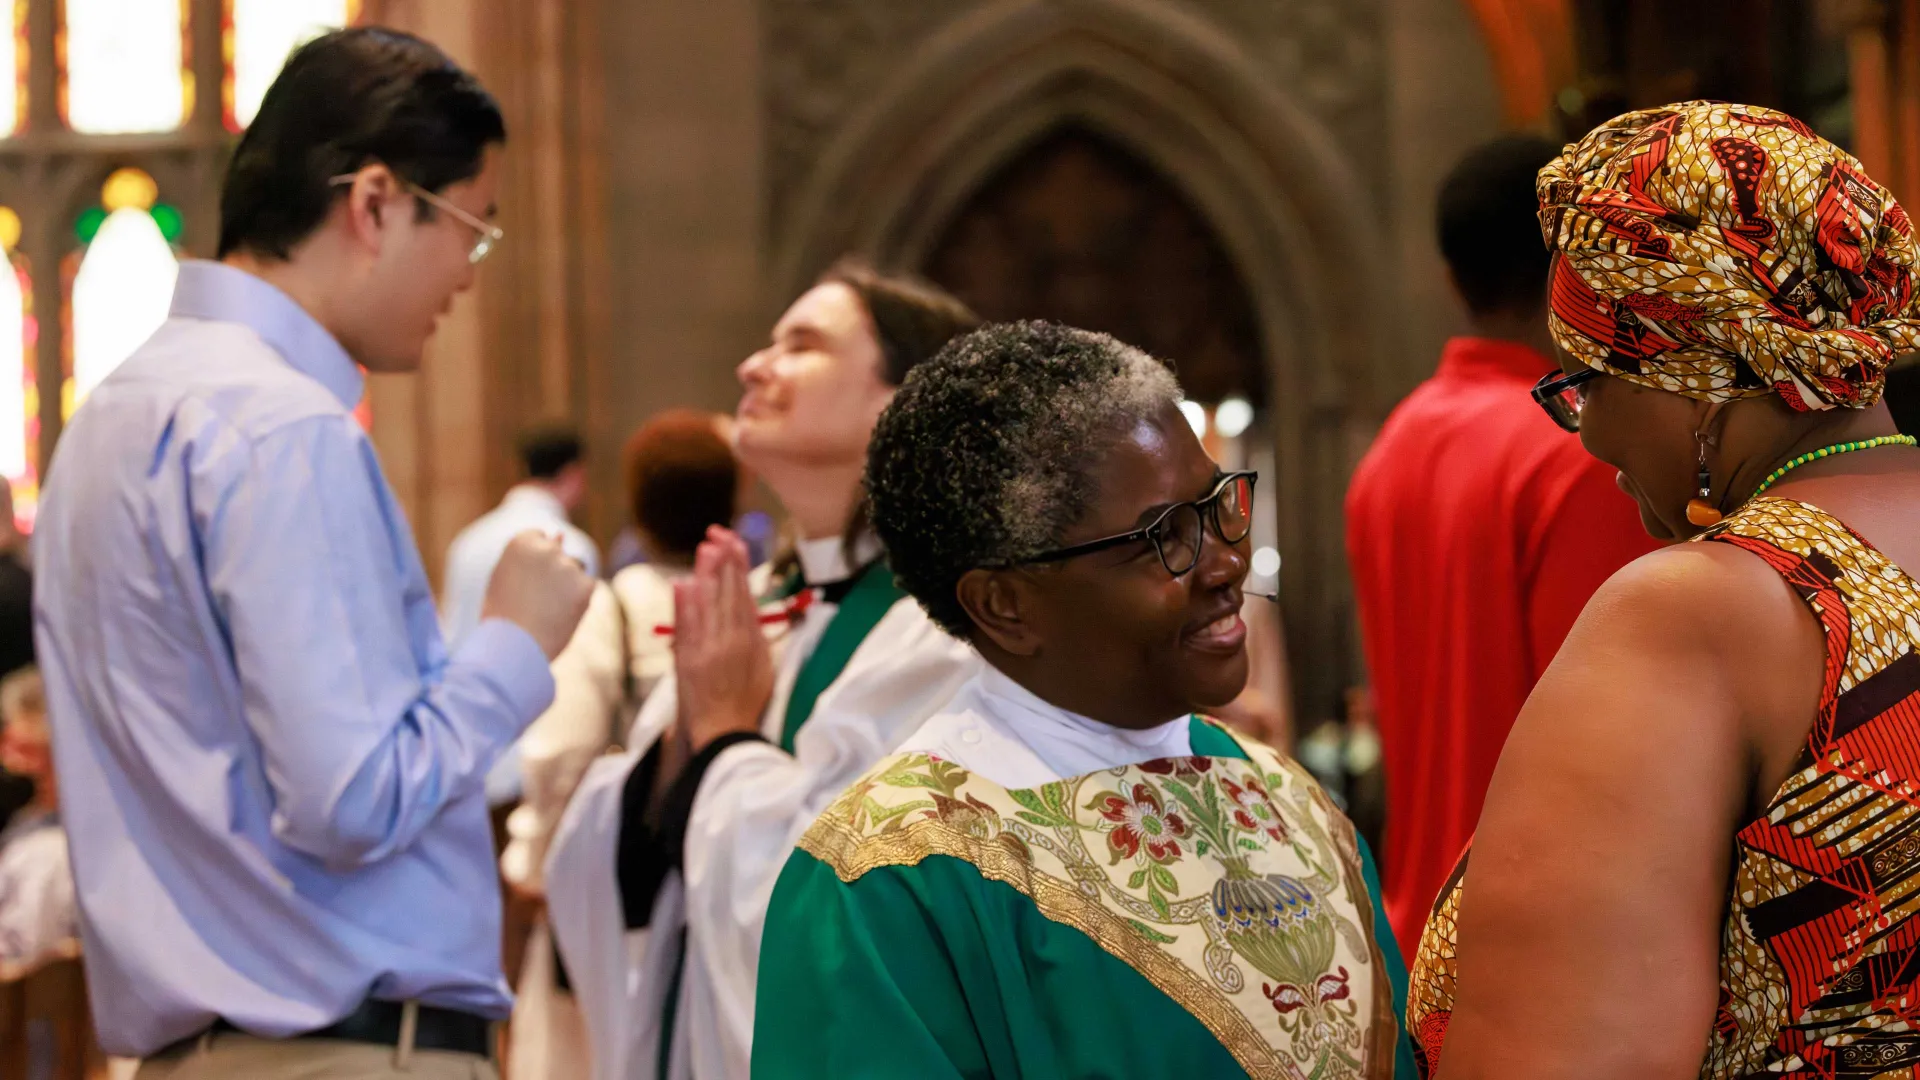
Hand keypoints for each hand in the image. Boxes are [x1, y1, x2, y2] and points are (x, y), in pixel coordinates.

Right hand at [481, 531, 594, 659]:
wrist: (511, 648)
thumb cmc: (503, 616)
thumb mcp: (509, 577)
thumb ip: (532, 555)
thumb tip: (561, 534)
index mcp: (522, 541)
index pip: (540, 538)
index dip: (534, 564)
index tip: (525, 583)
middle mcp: (547, 547)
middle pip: (560, 554)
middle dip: (554, 573)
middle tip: (536, 602)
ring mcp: (568, 565)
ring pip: (577, 569)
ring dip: (568, 585)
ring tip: (546, 610)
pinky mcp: (586, 585)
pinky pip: (587, 588)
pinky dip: (579, 601)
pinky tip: (561, 615)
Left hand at [673, 527, 774, 749]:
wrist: (724, 733)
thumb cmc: (747, 702)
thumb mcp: (765, 668)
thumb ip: (757, 635)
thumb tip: (749, 606)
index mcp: (751, 641)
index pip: (744, 594)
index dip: (739, 567)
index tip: (735, 542)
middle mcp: (730, 641)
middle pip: (727, 593)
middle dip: (723, 561)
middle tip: (719, 533)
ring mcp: (707, 650)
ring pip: (707, 604)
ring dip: (705, 574)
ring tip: (705, 547)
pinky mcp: (687, 660)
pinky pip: (685, 627)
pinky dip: (684, 605)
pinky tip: (683, 583)